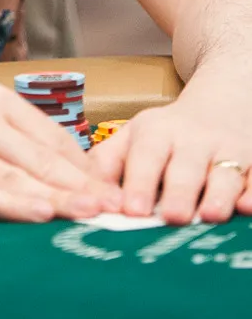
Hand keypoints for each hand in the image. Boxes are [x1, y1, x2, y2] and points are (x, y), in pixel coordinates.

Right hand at [0, 81, 122, 222]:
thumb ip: (11, 144)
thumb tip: (68, 178)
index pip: (51, 139)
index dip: (88, 171)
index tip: (118, 195)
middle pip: (40, 159)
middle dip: (84, 189)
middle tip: (121, 212)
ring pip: (16, 176)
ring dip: (59, 199)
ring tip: (94, 216)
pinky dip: (11, 204)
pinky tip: (38, 215)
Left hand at [88, 77, 251, 223]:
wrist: (222, 101)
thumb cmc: (168, 133)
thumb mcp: (134, 135)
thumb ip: (107, 162)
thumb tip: (83, 194)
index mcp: (157, 133)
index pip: (146, 156)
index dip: (139, 182)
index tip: (132, 210)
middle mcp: (192, 141)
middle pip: (185, 167)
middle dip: (179, 191)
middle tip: (172, 217)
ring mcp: (227, 151)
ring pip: (225, 173)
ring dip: (218, 194)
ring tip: (210, 214)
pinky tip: (247, 207)